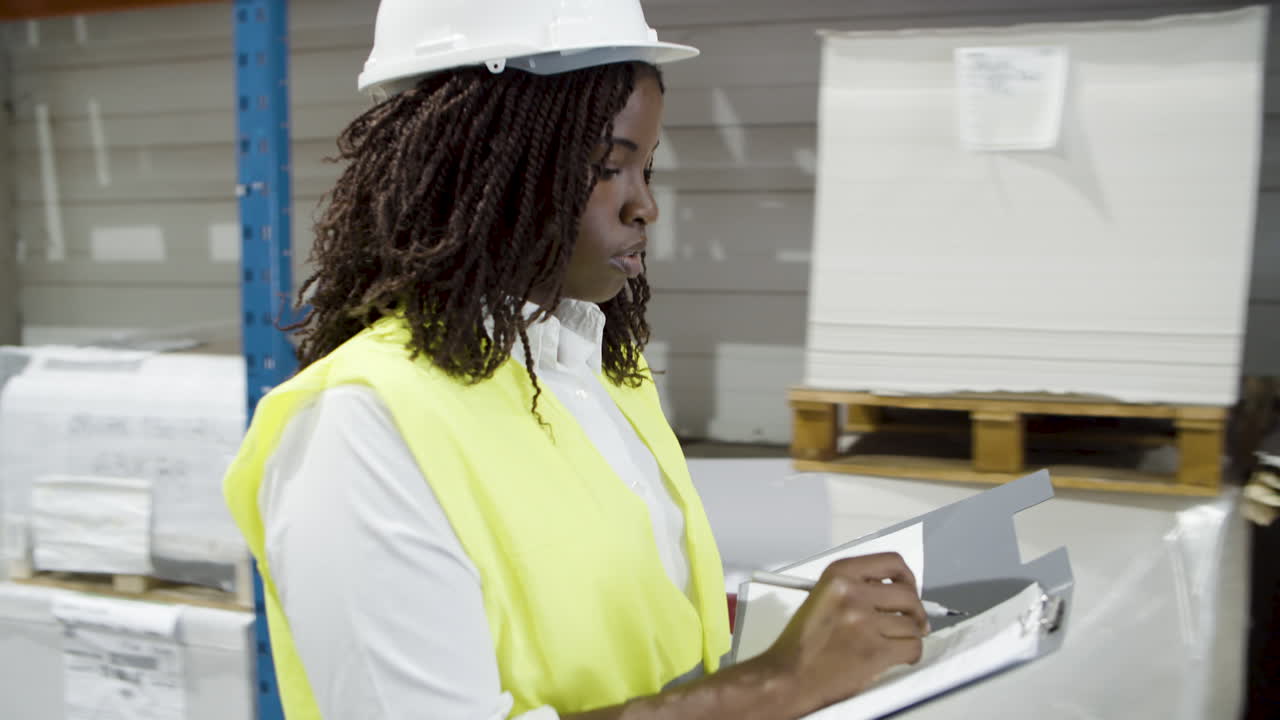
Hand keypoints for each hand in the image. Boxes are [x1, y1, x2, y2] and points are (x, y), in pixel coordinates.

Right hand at [757, 553, 926, 715]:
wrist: (787, 676)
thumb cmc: (803, 641)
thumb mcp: (823, 597)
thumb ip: (857, 588)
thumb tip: (896, 594)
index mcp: (839, 574)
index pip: (891, 562)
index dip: (908, 577)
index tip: (909, 588)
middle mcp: (852, 593)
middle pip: (908, 594)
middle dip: (915, 611)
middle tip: (914, 622)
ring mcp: (864, 622)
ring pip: (912, 624)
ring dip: (910, 636)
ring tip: (897, 644)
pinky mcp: (874, 651)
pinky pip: (912, 647)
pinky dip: (911, 655)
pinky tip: (900, 657)